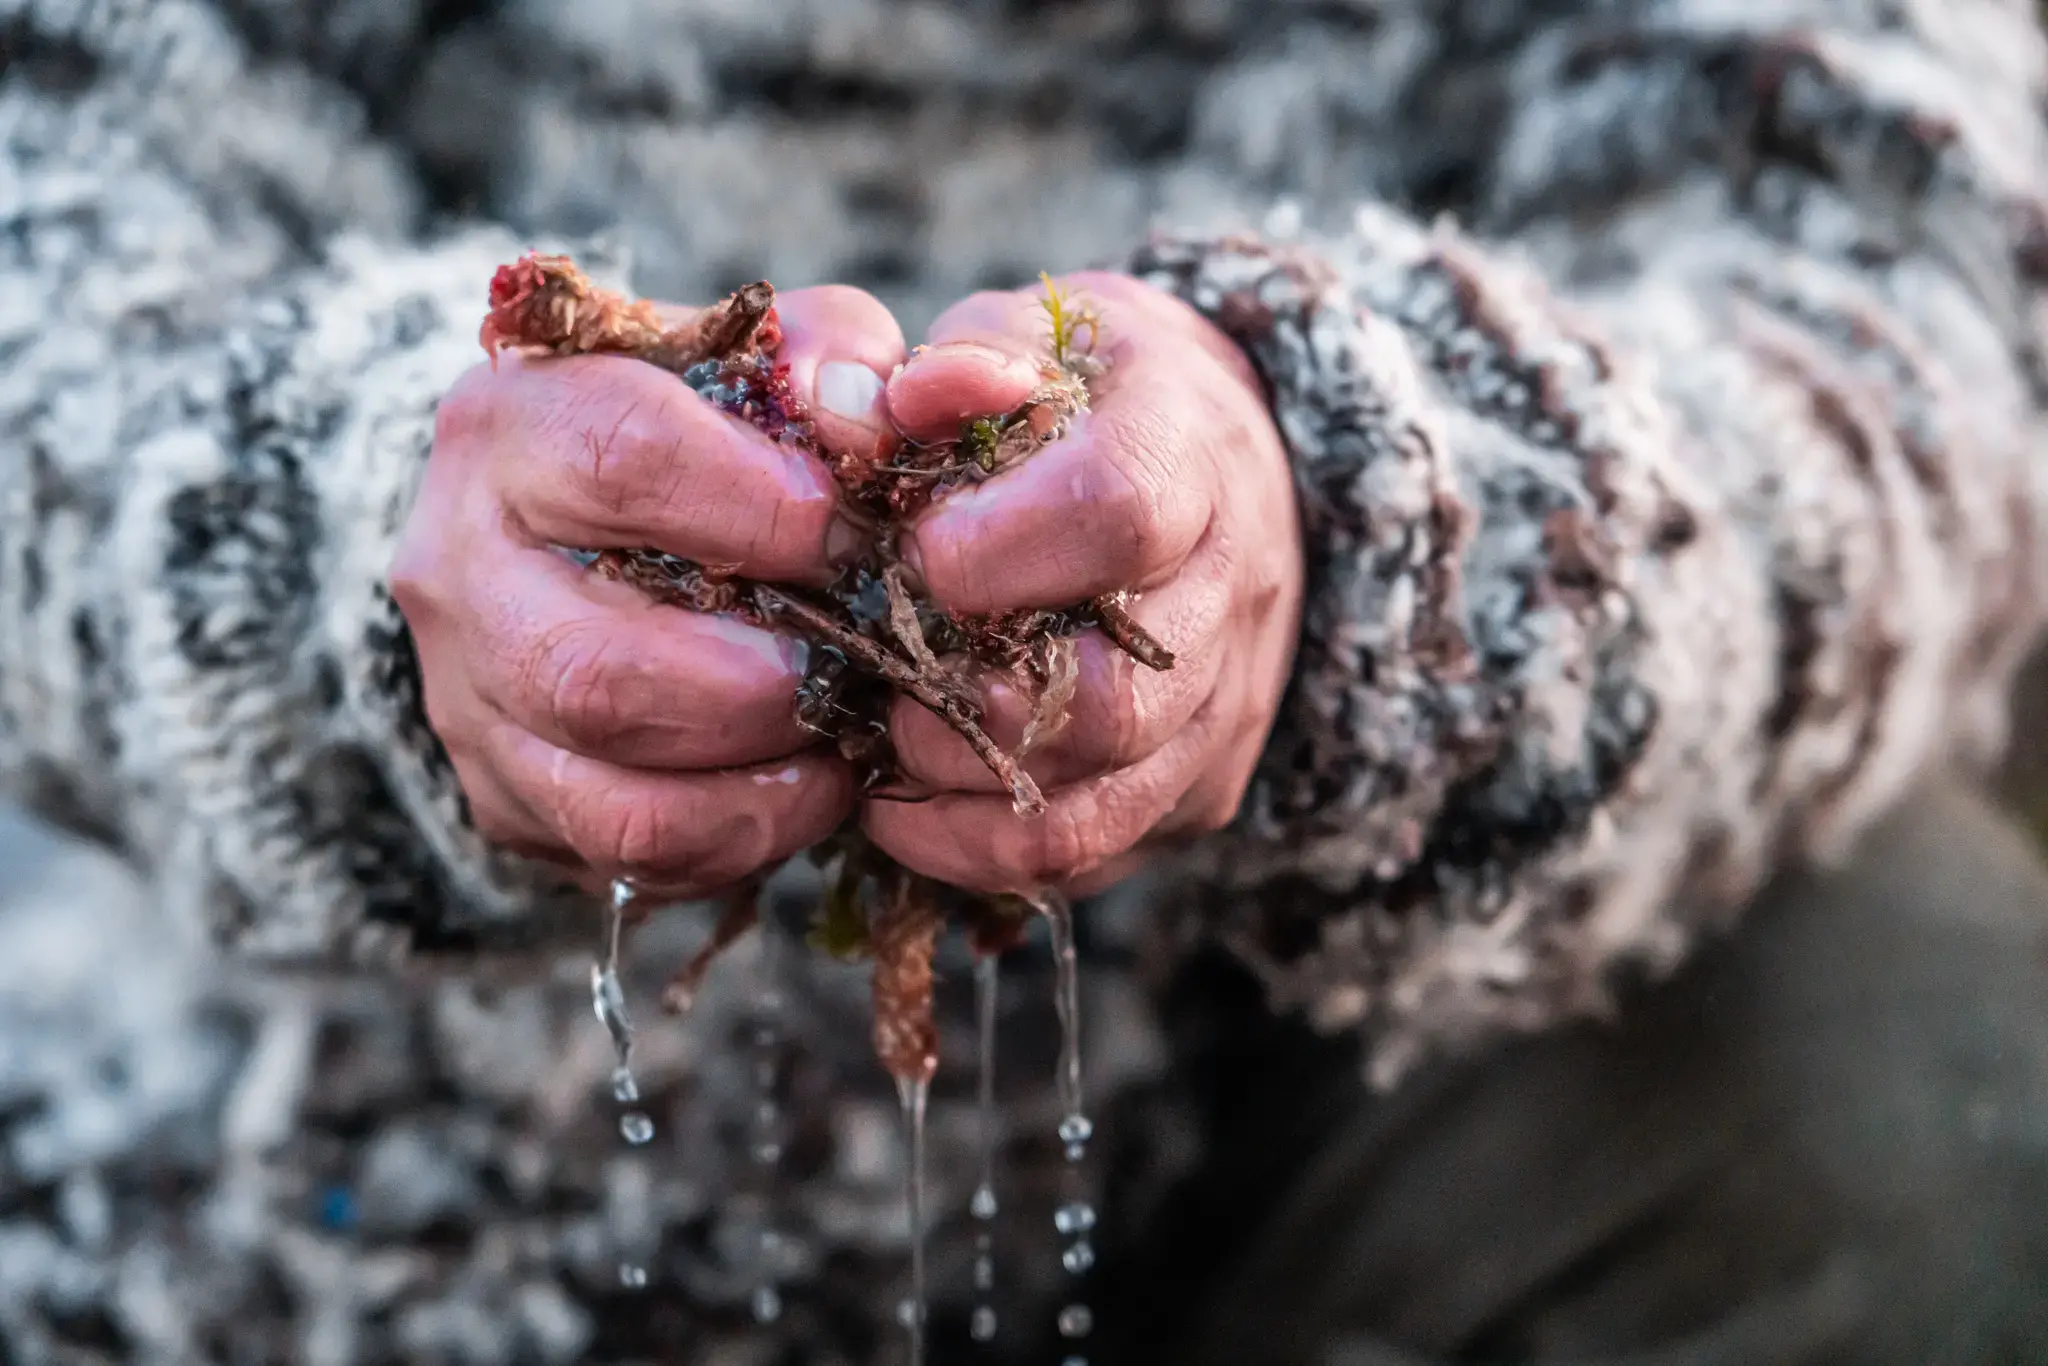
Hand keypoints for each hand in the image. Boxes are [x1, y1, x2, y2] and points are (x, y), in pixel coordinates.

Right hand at [393, 286, 905, 895]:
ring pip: (614, 796)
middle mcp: (460, 568)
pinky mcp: (505, 796)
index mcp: (511, 426)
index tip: (851, 536)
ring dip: (761, 783)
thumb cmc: (683, 430)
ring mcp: (468, 698)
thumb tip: (868, 415)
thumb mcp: (750, 357)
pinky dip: (742, 839)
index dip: (762, 509)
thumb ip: (824, 357)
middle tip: (856, 664)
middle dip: (761, 686)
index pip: (622, 460)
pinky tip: (804, 788)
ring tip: (840, 736)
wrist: (557, 522)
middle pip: (599, 670)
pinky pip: (630, 856)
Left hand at [867, 272, 1302, 894]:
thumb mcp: (1047, 339)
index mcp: (1194, 457)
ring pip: (1098, 801)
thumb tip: (872, 411)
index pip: (1121, 513)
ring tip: (879, 737)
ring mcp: (1223, 707)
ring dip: (960, 787)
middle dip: (966, 697)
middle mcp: (1231, 595)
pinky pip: (1088, 853)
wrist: (1227, 470)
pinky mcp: (1196, 788)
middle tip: (879, 665)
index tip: (911, 551)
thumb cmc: (1101, 400)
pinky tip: (900, 804)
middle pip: (1115, 696)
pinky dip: (976, 850)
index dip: (999, 546)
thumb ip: (965, 363)